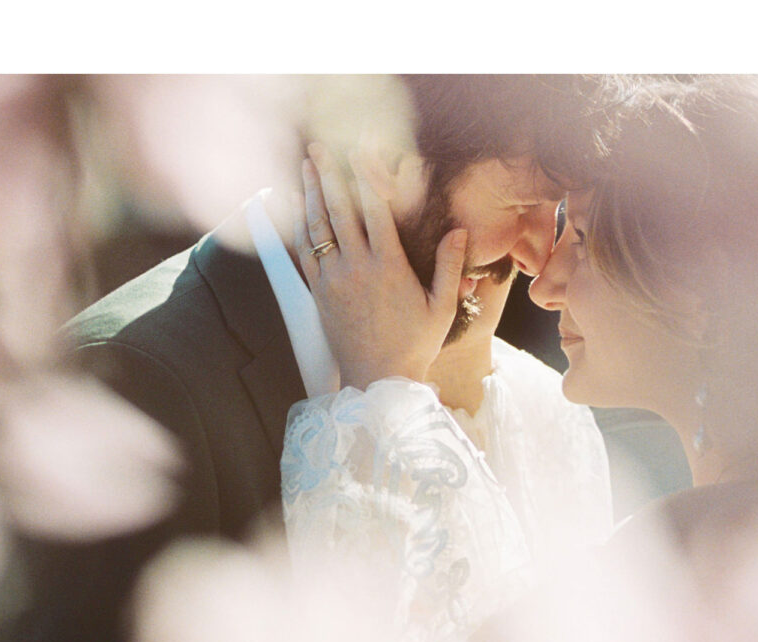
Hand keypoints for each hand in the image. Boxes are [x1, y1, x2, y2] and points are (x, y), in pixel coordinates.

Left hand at [291, 142, 466, 390]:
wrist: (378, 381)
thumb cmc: (415, 345)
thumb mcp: (442, 306)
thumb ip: (449, 265)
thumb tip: (460, 229)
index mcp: (389, 266)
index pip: (375, 209)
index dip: (366, 175)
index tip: (360, 150)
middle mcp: (357, 268)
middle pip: (339, 209)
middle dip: (328, 174)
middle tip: (319, 146)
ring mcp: (334, 280)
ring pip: (318, 226)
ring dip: (310, 193)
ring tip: (305, 165)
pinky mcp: (319, 293)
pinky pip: (305, 251)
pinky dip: (300, 225)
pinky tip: (297, 207)